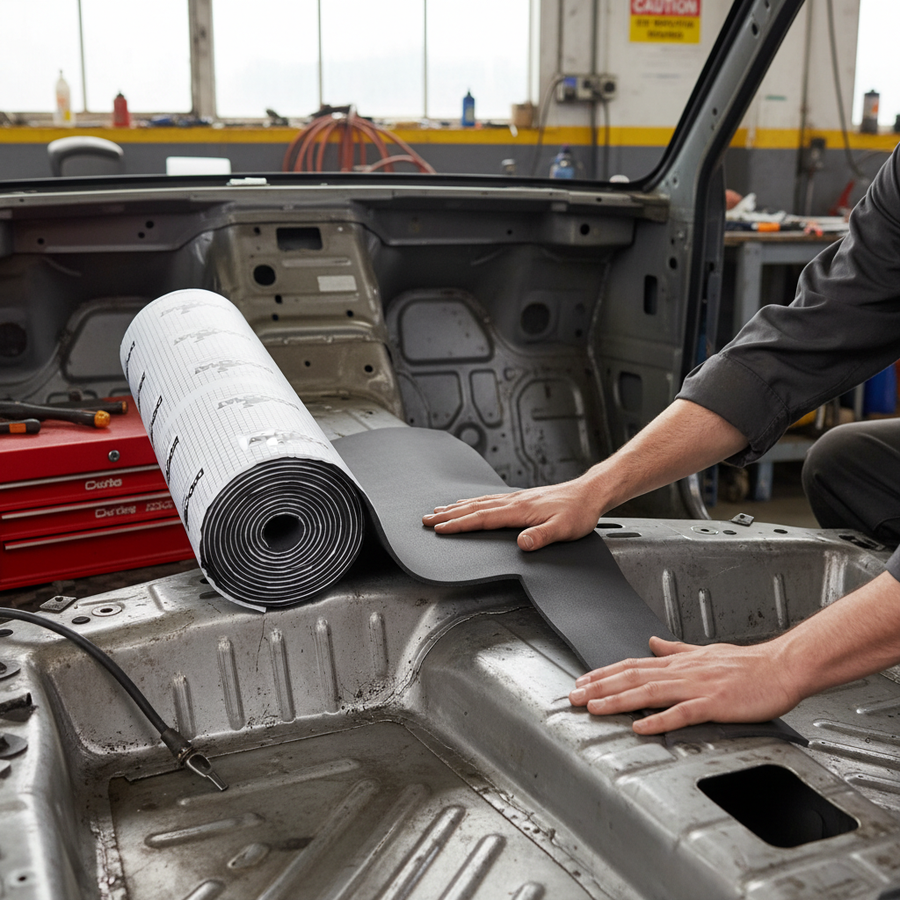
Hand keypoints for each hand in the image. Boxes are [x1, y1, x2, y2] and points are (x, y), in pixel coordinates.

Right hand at [422, 477, 602, 550]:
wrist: (589, 493)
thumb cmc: (578, 512)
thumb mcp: (564, 529)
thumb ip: (541, 536)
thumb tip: (521, 544)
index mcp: (519, 510)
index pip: (482, 518)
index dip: (460, 524)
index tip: (440, 529)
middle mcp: (513, 501)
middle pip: (474, 508)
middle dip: (449, 515)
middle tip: (426, 520)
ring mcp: (515, 498)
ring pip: (479, 502)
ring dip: (457, 507)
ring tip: (438, 510)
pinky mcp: (520, 498)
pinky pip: (488, 499)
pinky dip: (472, 501)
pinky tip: (467, 503)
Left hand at [568, 636, 800, 733]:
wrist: (782, 667)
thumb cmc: (748, 664)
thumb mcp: (705, 651)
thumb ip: (676, 649)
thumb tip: (653, 642)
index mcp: (680, 662)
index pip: (633, 665)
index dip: (605, 673)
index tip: (583, 680)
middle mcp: (683, 672)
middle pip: (632, 677)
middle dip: (600, 687)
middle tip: (574, 696)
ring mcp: (697, 687)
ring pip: (649, 692)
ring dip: (618, 700)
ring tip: (594, 708)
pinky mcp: (714, 704)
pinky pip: (681, 713)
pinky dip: (659, 720)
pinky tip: (640, 727)